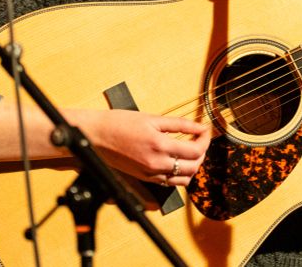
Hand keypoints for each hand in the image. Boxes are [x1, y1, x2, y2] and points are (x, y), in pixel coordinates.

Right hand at [70, 109, 211, 187]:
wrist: (96, 136)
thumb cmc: (120, 123)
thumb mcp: (152, 118)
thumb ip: (179, 124)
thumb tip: (199, 126)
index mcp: (160, 145)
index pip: (195, 149)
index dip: (206, 140)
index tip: (206, 130)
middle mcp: (156, 164)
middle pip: (193, 166)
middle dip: (202, 152)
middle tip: (200, 139)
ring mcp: (150, 174)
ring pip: (184, 179)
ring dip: (193, 165)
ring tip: (190, 150)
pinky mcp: (145, 179)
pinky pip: (170, 183)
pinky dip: (179, 174)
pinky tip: (177, 161)